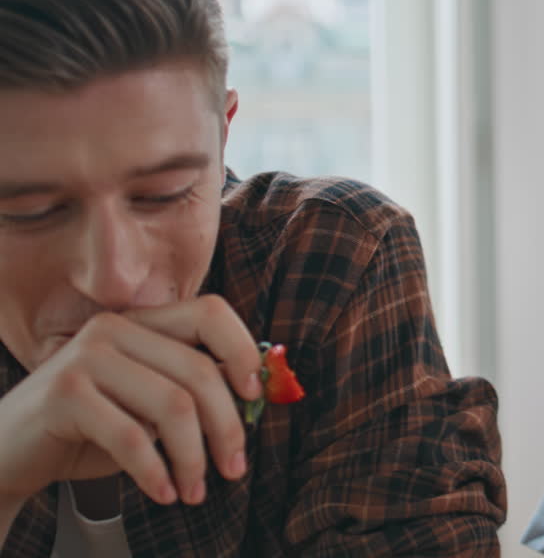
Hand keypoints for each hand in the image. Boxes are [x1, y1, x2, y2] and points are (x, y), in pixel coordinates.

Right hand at [0, 295, 261, 509]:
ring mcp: (87, 356)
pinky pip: (132, 436)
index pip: (210, 313)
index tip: (254, 396)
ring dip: (193, 457)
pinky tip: (165, 493)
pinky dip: (156, 471)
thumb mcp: (148, 405)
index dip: (242, 350)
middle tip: (234, 469)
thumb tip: (257, 390)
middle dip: (227, 427)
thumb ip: (193, 390)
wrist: (9, 451)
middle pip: (199, 371)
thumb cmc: (89, 429)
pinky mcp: (65, 392)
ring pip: (173, 406)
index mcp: (142, 322)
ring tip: (195, 489)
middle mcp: (115, 328)